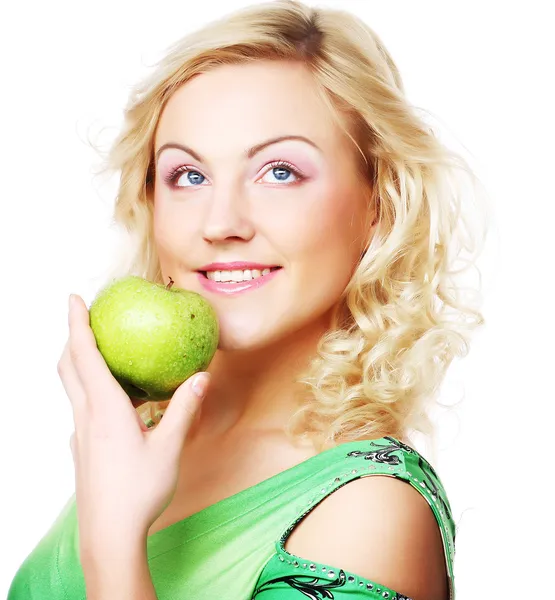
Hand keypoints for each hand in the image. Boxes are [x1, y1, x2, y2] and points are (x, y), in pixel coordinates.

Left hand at [57, 293, 209, 552]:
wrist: (108, 533)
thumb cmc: (138, 491)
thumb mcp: (169, 448)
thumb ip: (183, 410)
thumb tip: (201, 377)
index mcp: (105, 409)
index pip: (84, 356)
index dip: (76, 324)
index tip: (72, 298)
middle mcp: (86, 416)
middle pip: (68, 366)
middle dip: (71, 337)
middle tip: (83, 317)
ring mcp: (80, 433)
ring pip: (72, 387)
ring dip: (79, 362)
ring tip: (101, 351)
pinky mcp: (82, 447)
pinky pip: (82, 406)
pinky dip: (90, 389)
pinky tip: (115, 400)